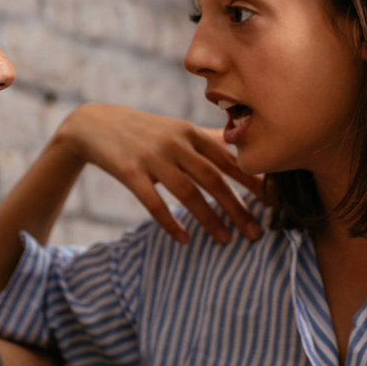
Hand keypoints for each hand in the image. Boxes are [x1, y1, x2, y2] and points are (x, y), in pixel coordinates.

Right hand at [51, 103, 263, 243]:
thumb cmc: (143, 131)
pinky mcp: (129, 172)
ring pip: (187, 192)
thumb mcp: (175, 130)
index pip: (227, 158)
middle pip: (213, 178)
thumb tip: (240, 149)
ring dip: (209, 219)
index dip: (251, 179)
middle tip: (256, 232)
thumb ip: (206, 140)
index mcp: (189, 132)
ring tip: (226, 240)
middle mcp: (174, 143)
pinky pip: (153, 202)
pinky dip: (170, 222)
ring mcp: (151, 157)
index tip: (272, 200)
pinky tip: (184, 239)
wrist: (95, 125)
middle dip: (237, 206)